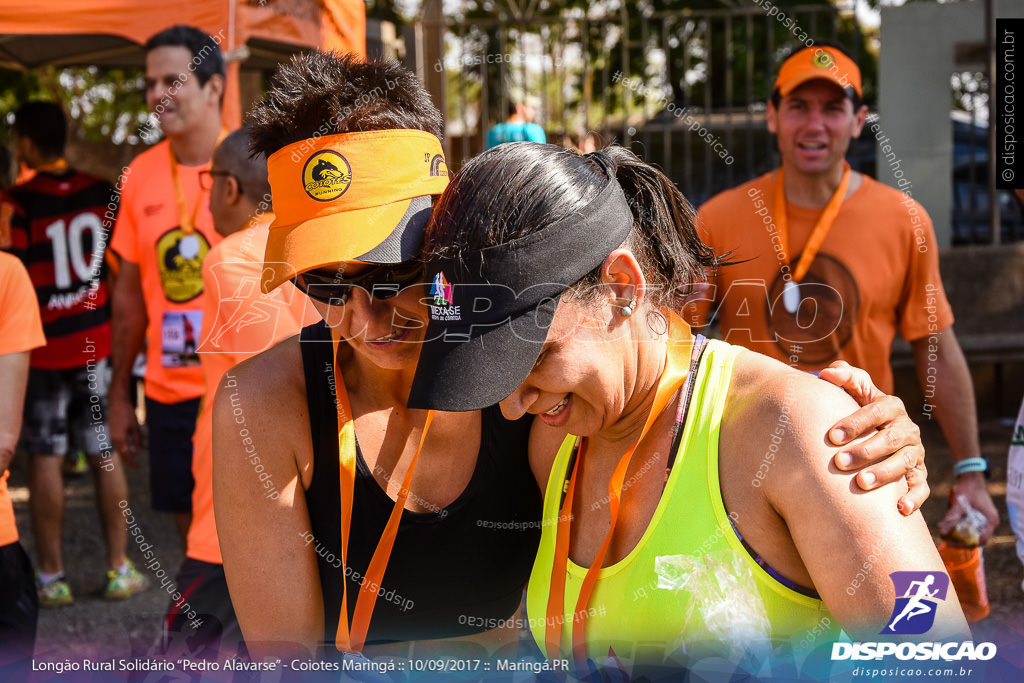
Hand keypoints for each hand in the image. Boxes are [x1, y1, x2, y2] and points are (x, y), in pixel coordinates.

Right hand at [108, 391, 140, 469]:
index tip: (137, 468)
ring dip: (125, 455)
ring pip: (119, 449)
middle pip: (121, 453)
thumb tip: (139, 452)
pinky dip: (122, 448)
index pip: (126, 454)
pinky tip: (127, 450)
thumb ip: (137, 440)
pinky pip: (118, 443)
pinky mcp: (112, 431)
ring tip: (131, 460)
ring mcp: (111, 435)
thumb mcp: (135, 427)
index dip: (131, 462)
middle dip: (128, 461)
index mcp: (119, 439)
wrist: (117, 402)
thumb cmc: (127, 413)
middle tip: (135, 467)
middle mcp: (114, 439)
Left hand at [818, 360, 926, 515]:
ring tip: (861, 484)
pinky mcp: (919, 473)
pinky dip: (914, 498)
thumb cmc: (859, 408)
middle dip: (865, 451)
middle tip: (839, 462)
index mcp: (891, 406)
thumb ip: (844, 377)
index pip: (876, 411)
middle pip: (890, 440)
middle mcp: (907, 429)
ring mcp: (914, 452)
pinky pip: (922, 487)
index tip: (832, 436)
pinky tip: (900, 509)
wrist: (878, 430)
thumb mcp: (855, 389)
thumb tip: (827, 372)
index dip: (856, 423)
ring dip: (884, 474)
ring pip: (904, 463)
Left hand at [939, 472, 998, 545]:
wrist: (973, 478)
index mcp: (991, 520)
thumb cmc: (968, 489)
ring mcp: (986, 521)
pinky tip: (950, 529)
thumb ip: (952, 518)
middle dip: (962, 542)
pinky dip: (962, 530)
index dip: (966, 544)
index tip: (952, 543)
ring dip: (961, 537)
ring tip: (947, 537)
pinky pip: (972, 529)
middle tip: (947, 541)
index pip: (981, 540)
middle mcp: (990, 523)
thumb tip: (942, 532)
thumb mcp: (959, 504)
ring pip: (974, 535)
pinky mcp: (981, 519)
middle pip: (977, 540)